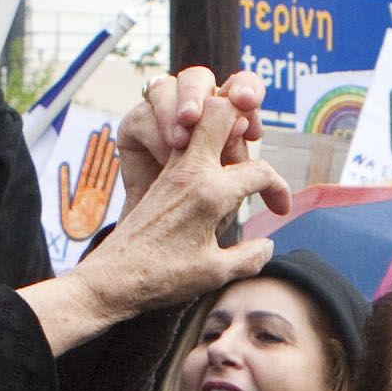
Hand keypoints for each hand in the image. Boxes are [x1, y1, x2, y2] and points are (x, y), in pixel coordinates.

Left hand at [24, 88, 290, 352]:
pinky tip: (213, 169)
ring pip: (198, 120)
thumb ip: (250, 257)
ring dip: (221, 126)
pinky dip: (203, 144)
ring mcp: (172, 171)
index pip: (260, 172)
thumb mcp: (215, 274)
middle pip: (220, 112)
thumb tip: (268, 244)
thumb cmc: (162, 278)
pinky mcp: (160, 178)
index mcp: (210, 194)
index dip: (279, 188)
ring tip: (235, 152)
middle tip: (252, 143)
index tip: (280, 209)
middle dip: (242, 117)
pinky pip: (186, 144)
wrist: (111, 279)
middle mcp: (191, 172)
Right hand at [112, 67, 267, 216]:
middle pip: (199, 78)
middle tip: (197, 116)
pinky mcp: (136, 123)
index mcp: (227, 114)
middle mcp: (195, 106)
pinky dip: (157, 134)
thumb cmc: (203, 208)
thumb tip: (243, 127)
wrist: (165, 234)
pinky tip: (167, 157)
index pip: (240, 86)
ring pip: (166, 87)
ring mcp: (163, 111)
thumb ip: (235, 154)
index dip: (247, 88)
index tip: (249, 105)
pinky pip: (143, 114)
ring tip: (180, 142)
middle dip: (199, 93)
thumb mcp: (227, 183)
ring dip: (173, 112)